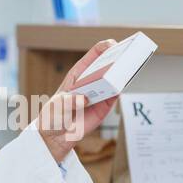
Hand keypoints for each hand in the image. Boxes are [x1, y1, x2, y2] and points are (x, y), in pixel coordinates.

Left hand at [38, 39, 119, 163]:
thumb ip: (70, 101)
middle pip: (107, 66)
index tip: (113, 44)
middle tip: (128, 56)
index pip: (94, 55)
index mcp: (78, 74)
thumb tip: (85, 98)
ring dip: (122, 75)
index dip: (104, 47)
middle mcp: (91, 81)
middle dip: (119, 59)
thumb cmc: (53, 115)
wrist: (55, 137)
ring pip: (113, 80)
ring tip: (128, 71)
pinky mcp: (104, 107)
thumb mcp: (58, 105)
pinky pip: (114, 96)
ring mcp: (99, 94)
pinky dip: (120, 91)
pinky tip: (123, 87)